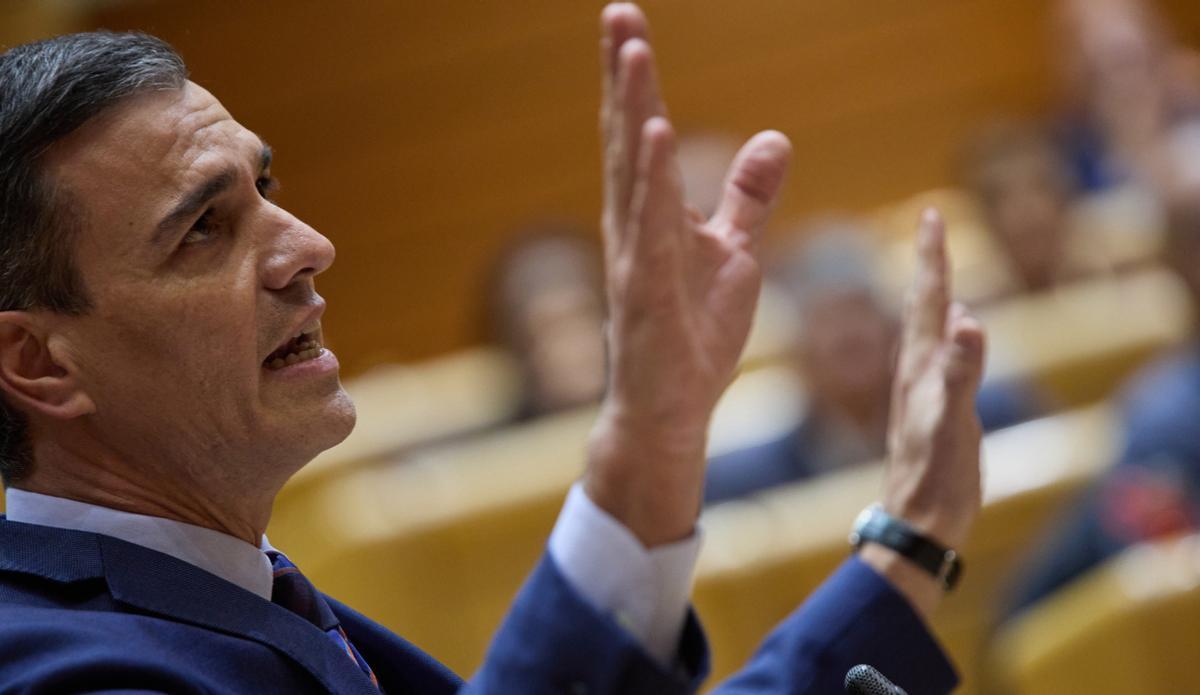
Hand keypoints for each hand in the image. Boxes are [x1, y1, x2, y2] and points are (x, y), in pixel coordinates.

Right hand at [583, 3, 791, 547]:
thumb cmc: (693, 336)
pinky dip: (654, 180)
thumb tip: (774, 138)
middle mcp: (634, 227)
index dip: (637, 81)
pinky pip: (652, 228)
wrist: (673, 410)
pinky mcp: (648, 294)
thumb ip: (748, 197)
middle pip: (628, 137)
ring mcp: (636, 258)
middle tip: (617, 12)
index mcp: (652, 215)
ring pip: (633, 172)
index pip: (645, 134)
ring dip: (633, 108)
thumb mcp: (735, 254)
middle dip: (623, 75)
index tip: (630, 24)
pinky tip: (657, 134)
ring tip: (631, 51)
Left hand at [863, 208, 985, 616]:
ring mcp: (920, 390)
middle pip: (922, 305)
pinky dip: (942, 335)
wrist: (916, 519)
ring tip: (936, 272)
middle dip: (931, 264)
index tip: (931, 214)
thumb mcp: (954, 420)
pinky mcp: (931, 410)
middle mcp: (914, 370)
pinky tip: (947, 339)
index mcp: (918, 365)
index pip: (926, 299)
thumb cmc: (935, 473)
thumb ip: (960, 371)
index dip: (932, 256)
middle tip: (932, 225)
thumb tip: (966, 319)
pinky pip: (936, 358)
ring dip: (933, 295)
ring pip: (925, 330)